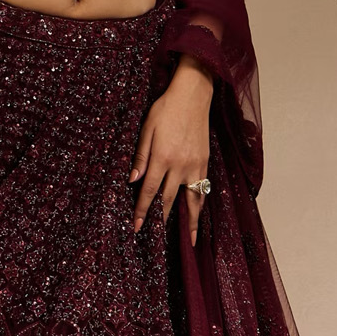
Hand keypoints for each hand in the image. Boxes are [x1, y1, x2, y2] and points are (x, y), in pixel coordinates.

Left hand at [132, 54, 216, 244]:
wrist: (194, 95)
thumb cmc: (166, 109)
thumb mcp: (147, 129)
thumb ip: (140, 157)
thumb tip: (131, 181)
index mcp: (162, 158)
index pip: (149, 192)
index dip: (142, 212)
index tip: (137, 228)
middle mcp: (180, 165)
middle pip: (169, 200)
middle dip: (161, 220)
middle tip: (155, 240)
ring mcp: (195, 165)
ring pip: (191, 199)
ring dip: (189, 221)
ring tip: (189, 239)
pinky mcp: (205, 161)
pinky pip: (203, 188)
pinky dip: (199, 203)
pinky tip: (197, 213)